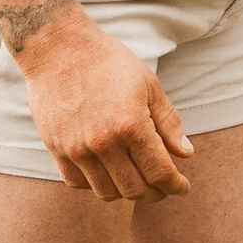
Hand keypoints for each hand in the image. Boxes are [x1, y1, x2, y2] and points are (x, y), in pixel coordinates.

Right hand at [14, 8, 194, 201]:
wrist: (58, 49)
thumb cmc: (109, 62)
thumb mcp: (148, 85)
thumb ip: (168, 122)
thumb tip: (186, 153)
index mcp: (131, 125)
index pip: (160, 173)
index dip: (175, 186)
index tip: (181, 187)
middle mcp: (103, 142)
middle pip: (135, 190)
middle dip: (156, 194)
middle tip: (163, 187)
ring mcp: (77, 148)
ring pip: (107, 192)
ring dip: (127, 192)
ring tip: (137, 181)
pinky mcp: (57, 148)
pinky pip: (77, 183)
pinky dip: (96, 185)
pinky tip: (107, 174)